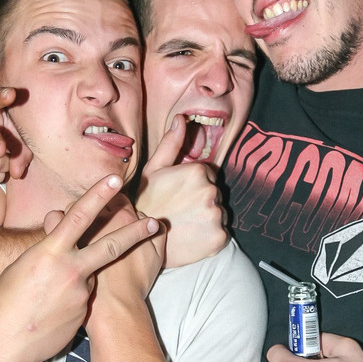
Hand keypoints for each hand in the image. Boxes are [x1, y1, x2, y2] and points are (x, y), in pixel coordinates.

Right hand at [0, 175, 159, 361]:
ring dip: (76, 282)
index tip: (116, 180)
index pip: (80, 215)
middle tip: (154, 222)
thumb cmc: (0, 303)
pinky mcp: (83, 315)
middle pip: (112, 246)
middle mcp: (70, 270)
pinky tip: (47, 317)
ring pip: (89, 278)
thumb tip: (59, 246)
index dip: (99, 194)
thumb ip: (46, 253)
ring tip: (44, 300)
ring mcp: (80, 294)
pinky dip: (69, 303)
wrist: (1, 346)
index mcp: (49, 252)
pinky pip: (81, 301)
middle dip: (135, 232)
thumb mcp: (21, 267)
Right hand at [136, 116, 227, 266]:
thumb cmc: (146, 203)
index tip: (179, 195)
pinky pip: (222, 234)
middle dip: (202, 201)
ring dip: (207, 219)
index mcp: (198, 171)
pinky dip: (210, 238)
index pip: (209, 175)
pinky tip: (192, 237)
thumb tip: (182, 119)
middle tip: (180, 211)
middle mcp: (211, 192)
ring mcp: (216, 216)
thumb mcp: (154, 170)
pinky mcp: (219, 238)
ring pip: (220, 214)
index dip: (193, 185)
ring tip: (185, 224)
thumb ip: (171, 143)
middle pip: (215, 194)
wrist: (140, 242)